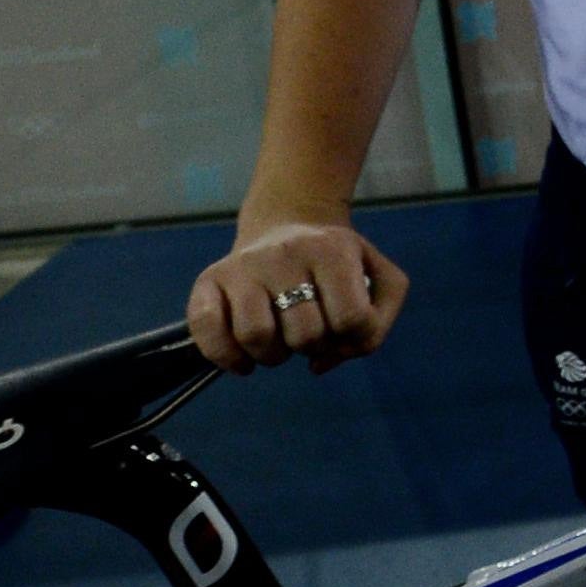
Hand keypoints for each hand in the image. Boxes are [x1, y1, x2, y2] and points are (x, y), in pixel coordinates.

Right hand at [189, 215, 409, 372]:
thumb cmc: (337, 264)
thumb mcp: (379, 279)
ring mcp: (244, 266)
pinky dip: (226, 357)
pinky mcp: (209, 280)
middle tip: (309, 331)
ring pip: (256, 336)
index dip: (353, 338)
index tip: (344, 328)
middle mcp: (286, 252)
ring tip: (279, 339)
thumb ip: (376, 325)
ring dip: (273, 355)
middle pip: (305, 335)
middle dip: (313, 347)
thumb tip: (320, 363)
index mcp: (332, 250)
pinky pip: (206, 330)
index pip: (352, 319)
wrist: (287, 223)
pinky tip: (245, 358)